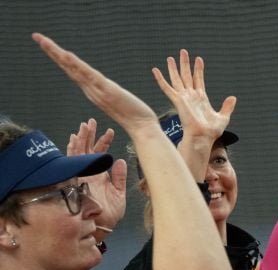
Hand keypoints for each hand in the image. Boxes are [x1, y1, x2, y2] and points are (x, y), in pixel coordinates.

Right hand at [32, 33, 157, 137]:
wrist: (143, 128)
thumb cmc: (134, 116)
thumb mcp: (117, 99)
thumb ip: (108, 92)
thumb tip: (104, 87)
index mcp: (93, 91)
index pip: (73, 71)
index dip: (59, 58)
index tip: (46, 44)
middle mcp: (91, 91)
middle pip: (68, 68)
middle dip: (52, 52)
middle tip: (36, 36)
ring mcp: (97, 91)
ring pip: (74, 69)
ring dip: (58, 55)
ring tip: (43, 41)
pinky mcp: (107, 91)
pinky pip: (89, 76)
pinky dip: (77, 65)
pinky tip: (67, 54)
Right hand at [68, 118, 126, 233]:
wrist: (102, 227)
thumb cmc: (110, 215)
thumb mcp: (120, 194)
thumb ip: (120, 178)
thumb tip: (121, 161)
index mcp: (99, 176)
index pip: (100, 154)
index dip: (104, 142)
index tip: (110, 131)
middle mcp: (89, 174)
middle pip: (87, 150)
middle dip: (89, 135)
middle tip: (92, 121)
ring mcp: (81, 176)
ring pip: (78, 153)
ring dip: (81, 139)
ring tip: (84, 126)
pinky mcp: (76, 180)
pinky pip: (72, 162)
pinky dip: (72, 150)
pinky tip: (73, 139)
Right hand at [152, 49, 235, 145]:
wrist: (203, 137)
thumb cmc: (211, 132)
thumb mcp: (223, 117)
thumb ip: (227, 107)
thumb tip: (233, 97)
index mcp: (201, 98)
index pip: (199, 80)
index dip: (198, 69)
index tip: (199, 59)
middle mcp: (191, 97)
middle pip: (187, 76)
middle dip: (185, 64)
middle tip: (183, 51)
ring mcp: (184, 98)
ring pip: (177, 79)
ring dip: (174, 68)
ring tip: (171, 57)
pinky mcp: (178, 101)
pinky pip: (167, 88)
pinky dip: (161, 79)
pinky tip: (155, 70)